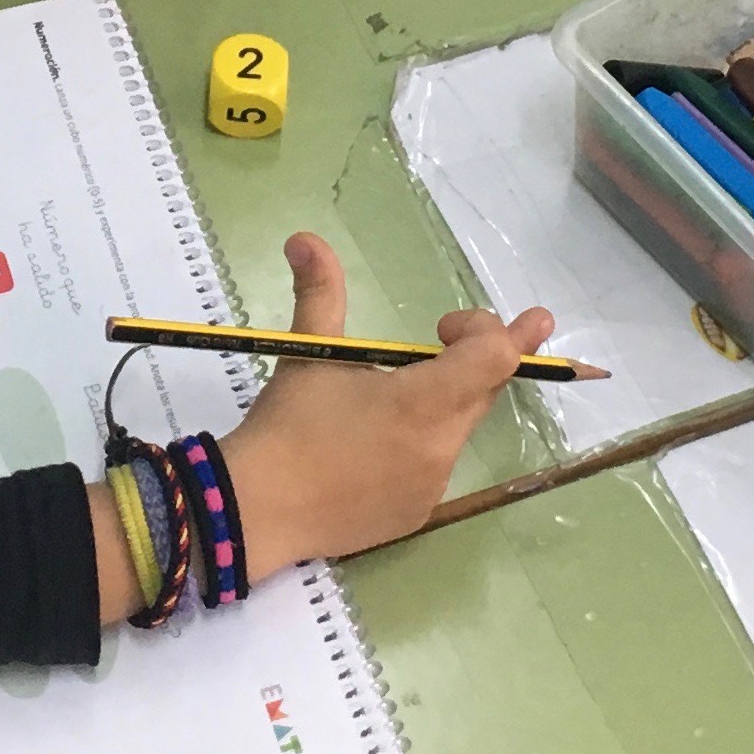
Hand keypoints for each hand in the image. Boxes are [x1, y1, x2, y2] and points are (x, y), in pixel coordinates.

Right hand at [224, 236, 550, 579]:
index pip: (495, 358)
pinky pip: (433, 467)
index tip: (444, 324)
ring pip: (456, 430)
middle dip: (478, 358)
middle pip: (483, 392)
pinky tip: (373, 444)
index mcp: (421, 403)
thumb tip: (304, 238)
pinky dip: (419, 444)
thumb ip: (319, 291)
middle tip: (458, 332)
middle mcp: (439, 448)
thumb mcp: (309, 353)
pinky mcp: (416, 515)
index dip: (487, 330)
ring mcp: (431, 487)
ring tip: (388, 395)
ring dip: (442, 402)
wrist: (258, 511)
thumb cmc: (288, 426)